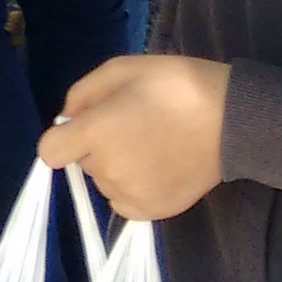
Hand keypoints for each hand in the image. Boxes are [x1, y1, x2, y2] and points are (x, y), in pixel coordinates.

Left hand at [36, 55, 229, 220]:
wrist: (231, 118)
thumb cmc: (174, 85)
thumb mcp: (120, 69)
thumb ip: (82, 94)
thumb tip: (66, 119)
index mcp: (96, 133)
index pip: (50, 151)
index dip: (62, 137)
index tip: (81, 128)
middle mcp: (109, 169)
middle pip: (82, 162)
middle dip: (96, 145)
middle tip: (132, 125)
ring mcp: (132, 194)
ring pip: (104, 182)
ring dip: (115, 167)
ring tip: (151, 145)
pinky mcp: (154, 211)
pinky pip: (123, 202)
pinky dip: (131, 188)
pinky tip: (154, 167)